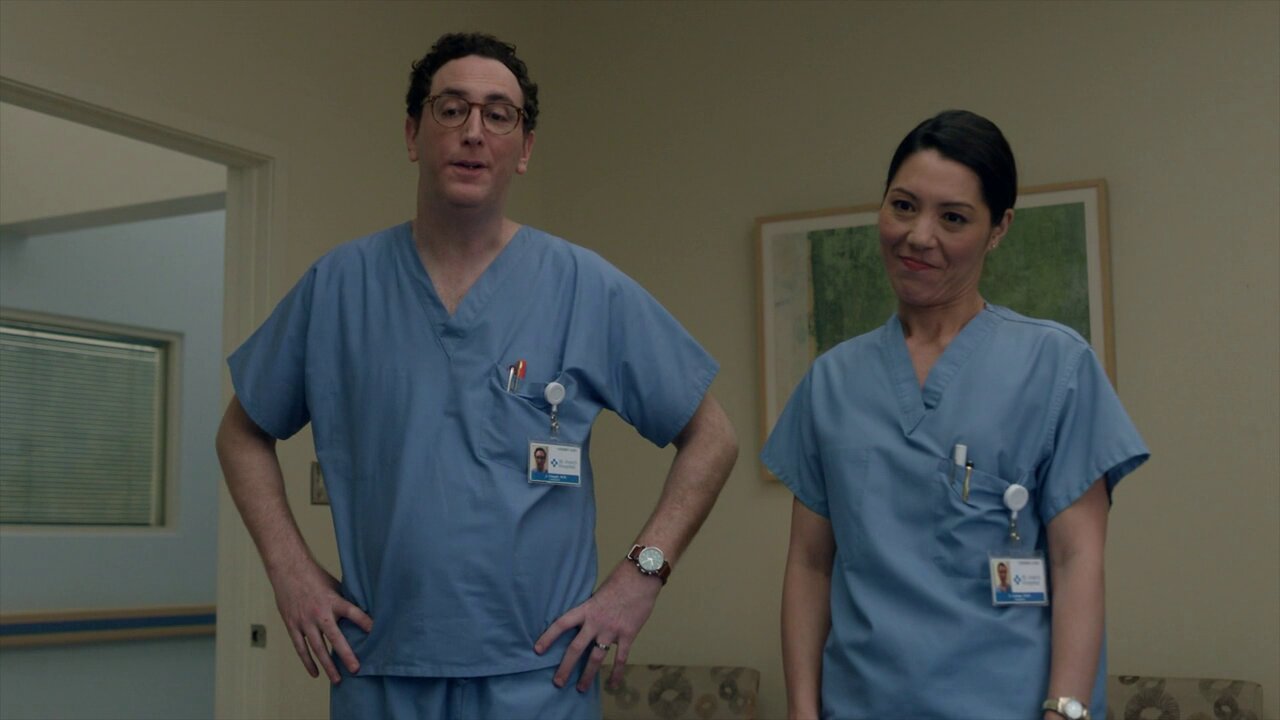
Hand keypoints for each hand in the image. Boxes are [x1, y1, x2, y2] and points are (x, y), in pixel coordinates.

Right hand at [269, 558, 373, 683]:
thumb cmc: (315, 576)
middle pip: (335, 638)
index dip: (364, 622)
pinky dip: (307, 661)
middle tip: (356, 670)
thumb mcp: (334, 585)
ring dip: (327, 665)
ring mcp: (304, 621)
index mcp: (333, 600)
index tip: (375, 632)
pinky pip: (300, 648)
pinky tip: (315, 673)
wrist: (288, 570)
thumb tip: (361, 612)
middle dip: (346, 655)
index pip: (353, 612)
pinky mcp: (292, 625)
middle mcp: (320, 613)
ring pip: (317, 648)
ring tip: (337, 679)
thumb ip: (344, 601)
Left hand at [534, 561, 662, 691]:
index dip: (548, 637)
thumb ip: (591, 610)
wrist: (640, 577)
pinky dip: (616, 673)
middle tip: (557, 682)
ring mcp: (611, 630)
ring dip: (587, 675)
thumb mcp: (598, 594)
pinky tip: (613, 685)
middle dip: (566, 667)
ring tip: (580, 688)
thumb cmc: (620, 582)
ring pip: (596, 658)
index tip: (537, 650)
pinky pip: (620, 658)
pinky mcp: (627, 635)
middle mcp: (595, 622)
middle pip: (576, 648)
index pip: (561, 624)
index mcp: (586, 609)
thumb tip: (586, 623)